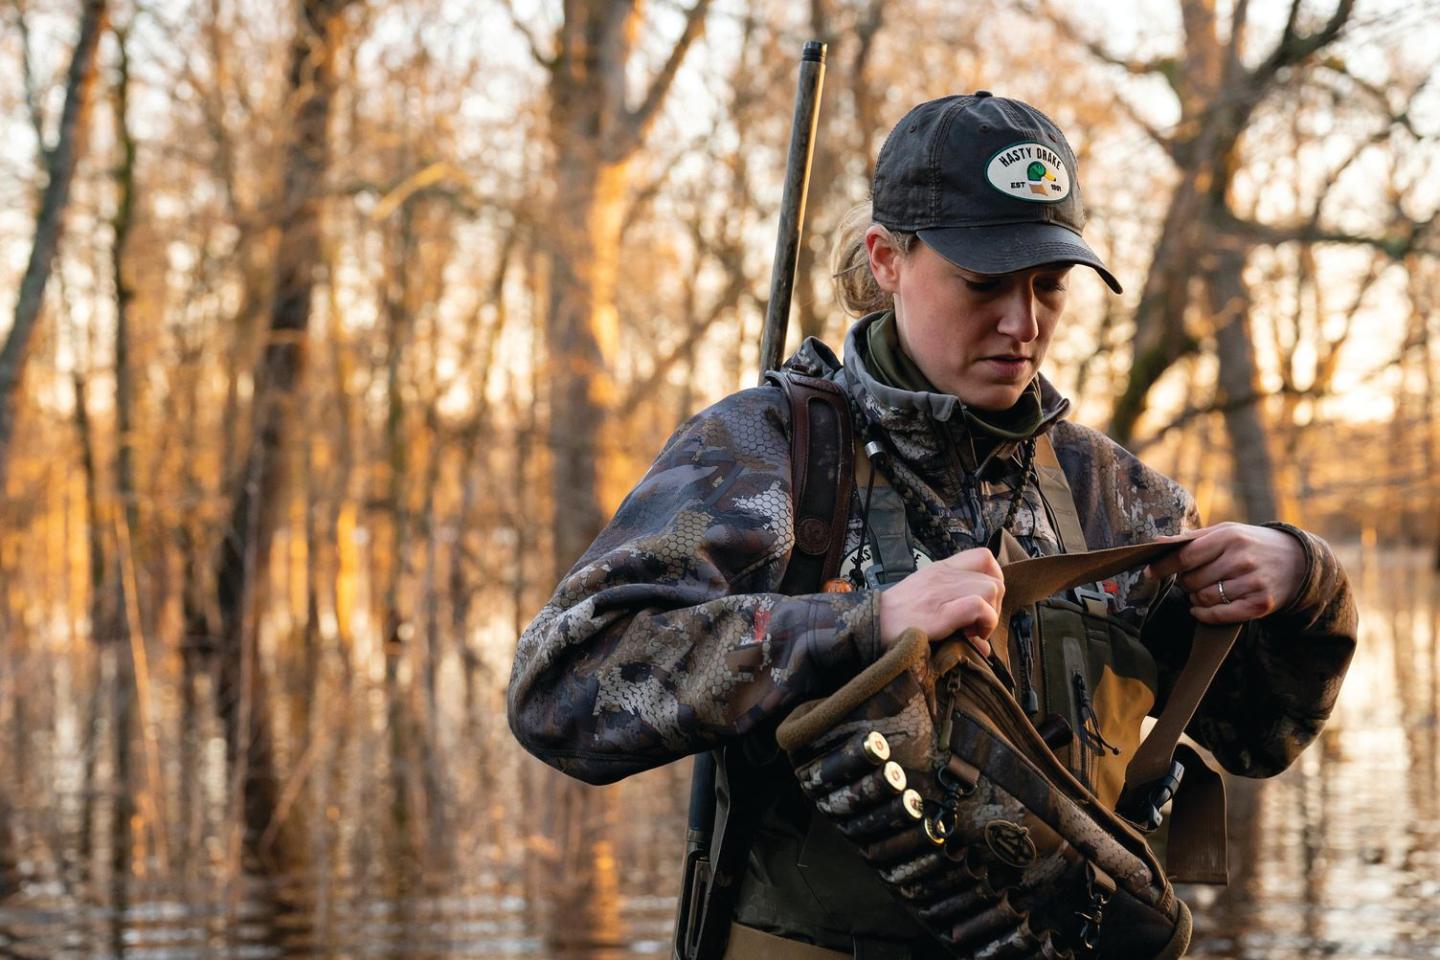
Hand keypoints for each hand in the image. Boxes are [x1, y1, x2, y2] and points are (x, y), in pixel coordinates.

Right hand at [878, 547, 1003, 655]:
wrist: (870, 625)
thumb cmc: (896, 617)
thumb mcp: (926, 599)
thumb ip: (955, 611)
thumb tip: (983, 644)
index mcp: (940, 569)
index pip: (983, 557)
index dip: (995, 579)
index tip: (987, 603)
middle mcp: (943, 575)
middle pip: (994, 578)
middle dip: (996, 605)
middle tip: (979, 624)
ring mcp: (941, 592)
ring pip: (990, 589)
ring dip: (991, 615)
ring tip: (975, 631)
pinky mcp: (940, 613)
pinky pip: (979, 606)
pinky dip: (985, 623)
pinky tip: (973, 636)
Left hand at [1146, 522, 1305, 623]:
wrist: (1298, 560)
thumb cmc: (1251, 544)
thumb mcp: (1226, 531)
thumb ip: (1192, 538)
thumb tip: (1156, 542)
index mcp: (1229, 537)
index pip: (1185, 556)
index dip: (1162, 566)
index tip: (1148, 572)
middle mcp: (1241, 560)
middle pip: (1192, 580)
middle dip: (1185, 582)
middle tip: (1193, 578)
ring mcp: (1252, 583)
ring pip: (1203, 598)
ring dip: (1196, 597)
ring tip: (1206, 588)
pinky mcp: (1260, 604)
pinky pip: (1219, 615)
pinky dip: (1204, 614)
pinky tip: (1200, 609)